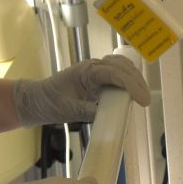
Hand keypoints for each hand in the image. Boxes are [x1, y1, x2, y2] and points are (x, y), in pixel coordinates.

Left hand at [13, 54, 150, 125]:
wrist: (37, 100)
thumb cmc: (49, 103)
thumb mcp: (69, 110)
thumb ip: (89, 111)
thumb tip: (110, 117)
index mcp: (85, 71)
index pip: (115, 74)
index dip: (132, 86)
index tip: (143, 101)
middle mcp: (93, 67)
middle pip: (123, 67)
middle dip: (137, 82)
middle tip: (145, 101)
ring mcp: (96, 70)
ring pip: (122, 66)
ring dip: (135, 79)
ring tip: (142, 97)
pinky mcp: (98, 76)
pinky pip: (118, 73)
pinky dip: (129, 80)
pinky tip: (133, 92)